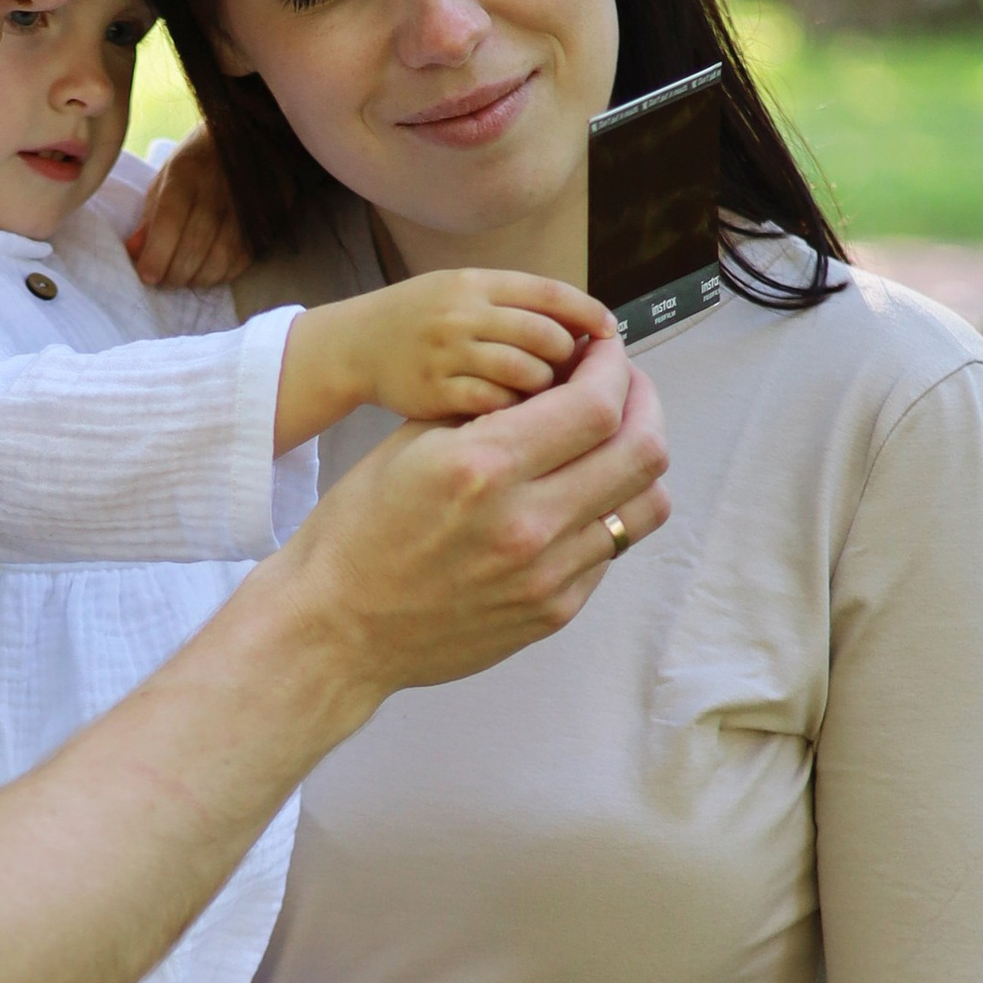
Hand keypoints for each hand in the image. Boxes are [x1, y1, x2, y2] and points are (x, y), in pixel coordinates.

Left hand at [125, 126, 248, 290]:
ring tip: (185, 280)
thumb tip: (134, 252)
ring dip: (200, 278)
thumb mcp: (166, 181)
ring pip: (223, 255)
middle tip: (164, 282)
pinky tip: (209, 274)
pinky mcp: (266, 217)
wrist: (246, 141)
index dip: (158, 253)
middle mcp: (217, 186)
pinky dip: (223, 274)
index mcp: (186, 173)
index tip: (148, 276)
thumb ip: (150, 218)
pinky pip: (244, 257)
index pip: (170, 219)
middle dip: (176, 272)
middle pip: (196, 243)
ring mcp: (245, 203)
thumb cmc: (196, 165)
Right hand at [277, 328, 670, 712]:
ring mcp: (547, 575)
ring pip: (645, 505)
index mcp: (484, 468)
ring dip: (638, 460)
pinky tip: (576, 497)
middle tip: (623, 387)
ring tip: (612, 443)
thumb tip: (556, 379)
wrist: (336, 628)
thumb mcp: (410, 444)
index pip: (597, 404)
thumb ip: (490, 408)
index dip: (615, 368)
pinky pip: (611, 550)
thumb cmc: (360, 532)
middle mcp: (527, 523)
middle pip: (643, 450)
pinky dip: (607, 511)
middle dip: (644, 403)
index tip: (605, 353)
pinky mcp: (553, 612)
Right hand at [352, 269, 608, 424]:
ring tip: (541, 395)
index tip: (610, 332)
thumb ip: (518, 304)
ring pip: (526, 373)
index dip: (588, 314)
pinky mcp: (435, 392)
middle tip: (573, 374)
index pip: (550, 294)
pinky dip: (514, 411)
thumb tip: (586, 326)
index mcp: (477, 283)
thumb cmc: (422, 320)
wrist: (356, 344)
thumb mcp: (464, 290)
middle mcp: (463, 313)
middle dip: (569, 359)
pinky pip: (496, 404)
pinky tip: (513, 416)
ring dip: (546, 389)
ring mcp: (448, 353)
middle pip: (545, 337)